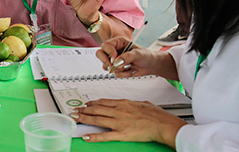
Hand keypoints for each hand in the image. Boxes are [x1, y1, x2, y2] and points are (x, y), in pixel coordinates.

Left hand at [71, 99, 186, 148]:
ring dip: (84, 119)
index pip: (103, 102)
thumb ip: (133, 104)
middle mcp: (118, 111)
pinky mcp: (122, 134)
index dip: (92, 103)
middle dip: (83, 110)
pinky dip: (94, 136)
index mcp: (123, 103)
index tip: (86, 104)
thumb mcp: (143, 103)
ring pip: (97, 119)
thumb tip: (130, 104)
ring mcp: (119, 122)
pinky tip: (86, 136)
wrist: (162, 124)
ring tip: (75, 118)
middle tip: (75, 110)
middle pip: (96, 109)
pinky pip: (105, 135)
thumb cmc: (156, 115)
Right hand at [96, 37, 159, 77]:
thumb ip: (127, 56)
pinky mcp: (117, 68)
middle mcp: (114, 50)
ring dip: (118, 69)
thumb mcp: (138, 53)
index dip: (109, 53)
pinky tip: (130, 70)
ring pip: (106, 66)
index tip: (115, 59)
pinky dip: (124, 74)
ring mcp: (115, 60)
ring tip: (128, 67)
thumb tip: (118, 61)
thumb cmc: (146, 55)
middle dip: (106, 61)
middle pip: (100, 54)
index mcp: (118, 42)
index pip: (106, 46)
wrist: (151, 65)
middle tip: (113, 66)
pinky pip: (115, 73)